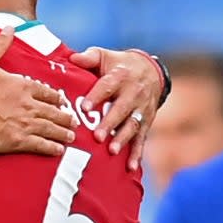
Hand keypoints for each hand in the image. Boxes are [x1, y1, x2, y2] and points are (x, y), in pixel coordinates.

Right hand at [0, 27, 75, 155]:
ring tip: (70, 137)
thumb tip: (9, 28)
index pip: (46, 92)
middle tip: (73, 121)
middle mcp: (26, 104)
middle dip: (65, 117)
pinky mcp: (17, 140)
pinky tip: (58, 150)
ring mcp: (24, 123)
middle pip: (53, 111)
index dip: (56, 97)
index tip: (62, 101)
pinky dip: (51, 148)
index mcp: (20, 85)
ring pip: (51, 128)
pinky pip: (40, 145)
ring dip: (62, 133)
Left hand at [70, 47, 162, 169]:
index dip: (96, 97)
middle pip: (121, 109)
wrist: (151, 71)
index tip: (84, 108)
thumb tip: (71, 58)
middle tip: (97, 137)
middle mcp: (133, 94)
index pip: (107, 86)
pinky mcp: (146, 122)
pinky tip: (131, 167)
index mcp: (120, 76)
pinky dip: (137, 153)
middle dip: (109, 123)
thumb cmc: (118, 65)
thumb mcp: (105, 56)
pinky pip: (142, 138)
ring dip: (122, 139)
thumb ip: (88, 57)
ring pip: (132, 125)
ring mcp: (141, 109)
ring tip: (112, 151)